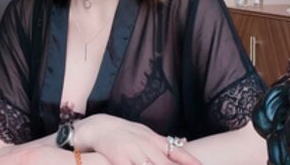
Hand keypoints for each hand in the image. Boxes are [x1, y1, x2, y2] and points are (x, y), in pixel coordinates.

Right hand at [74, 114, 201, 164]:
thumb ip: (164, 141)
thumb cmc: (125, 132)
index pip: (176, 152)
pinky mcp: (120, 160)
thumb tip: (184, 141)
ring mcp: (133, 153)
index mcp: (154, 139)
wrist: (99, 127)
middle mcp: (146, 145)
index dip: (190, 162)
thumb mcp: (145, 133)